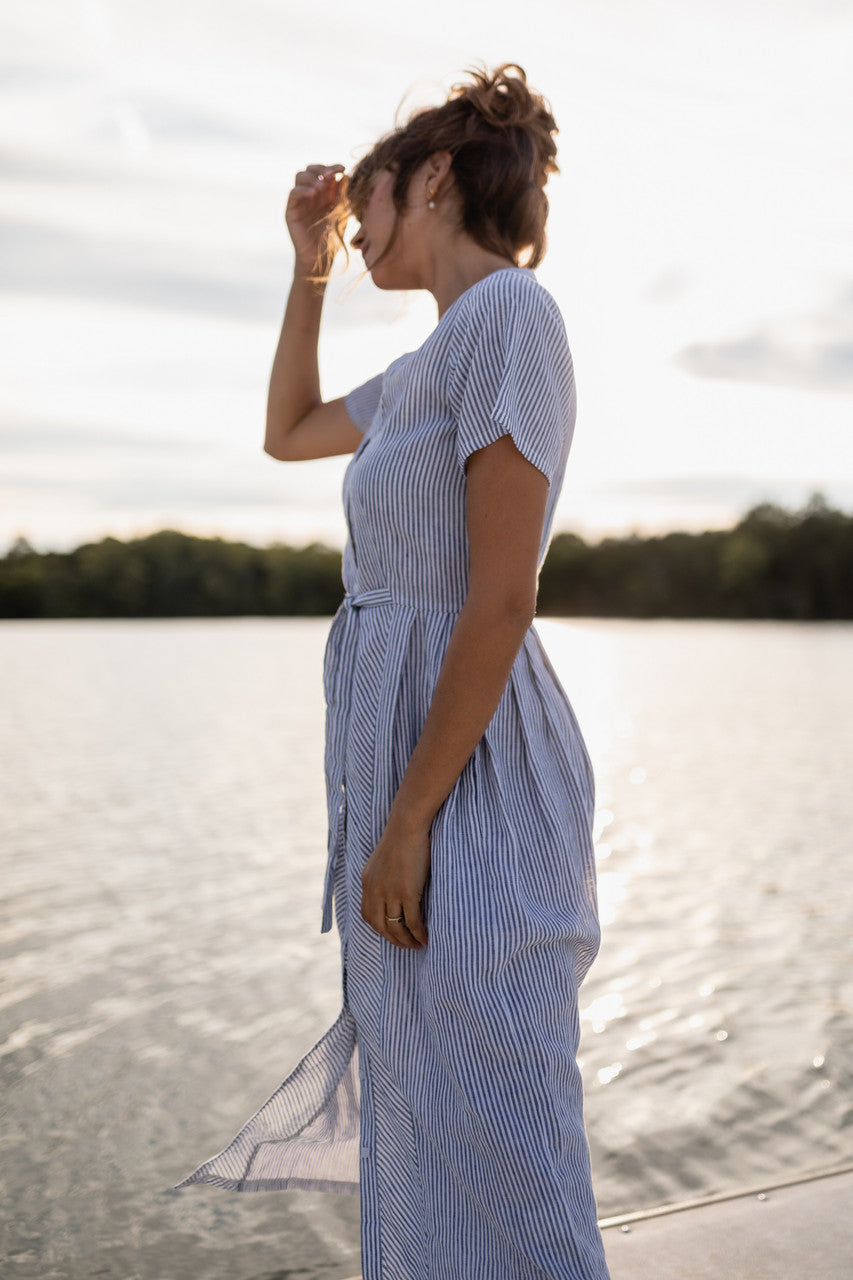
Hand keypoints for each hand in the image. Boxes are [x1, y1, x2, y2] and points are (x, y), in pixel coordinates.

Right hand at [285, 163, 344, 272]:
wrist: (320, 258)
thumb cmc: (333, 238)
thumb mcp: (342, 214)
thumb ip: (343, 195)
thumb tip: (346, 174)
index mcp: (325, 192)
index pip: (326, 172)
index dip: (333, 167)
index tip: (343, 168)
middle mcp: (312, 193)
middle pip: (311, 169)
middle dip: (322, 169)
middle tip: (331, 175)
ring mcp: (301, 200)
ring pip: (300, 176)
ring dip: (312, 177)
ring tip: (322, 186)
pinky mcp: (291, 210)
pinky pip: (294, 193)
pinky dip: (303, 189)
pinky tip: (314, 193)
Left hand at [361, 814, 429, 949]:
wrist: (407, 827)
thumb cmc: (401, 838)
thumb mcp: (382, 860)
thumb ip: (382, 877)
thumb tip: (391, 889)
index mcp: (367, 882)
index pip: (367, 914)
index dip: (379, 928)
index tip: (391, 934)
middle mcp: (375, 891)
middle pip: (380, 925)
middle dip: (392, 939)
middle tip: (405, 945)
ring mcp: (390, 893)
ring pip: (396, 927)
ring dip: (406, 940)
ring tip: (417, 945)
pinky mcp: (407, 893)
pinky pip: (412, 921)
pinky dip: (418, 933)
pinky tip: (425, 938)